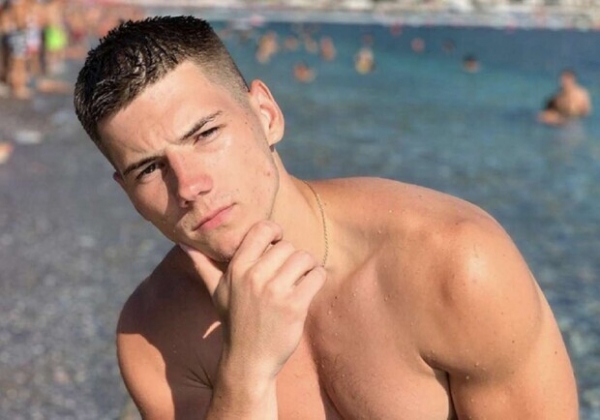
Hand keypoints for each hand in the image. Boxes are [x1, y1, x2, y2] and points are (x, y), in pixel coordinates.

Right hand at [181, 220, 326, 381]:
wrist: (248, 360)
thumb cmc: (234, 322)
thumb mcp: (216, 292)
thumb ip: (203, 266)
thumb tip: (184, 245)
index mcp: (237, 268)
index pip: (262, 229)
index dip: (275, 232)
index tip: (278, 243)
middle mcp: (255, 276)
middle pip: (288, 246)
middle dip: (292, 257)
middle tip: (289, 272)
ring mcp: (275, 291)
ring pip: (304, 258)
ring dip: (307, 267)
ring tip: (300, 279)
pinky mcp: (294, 305)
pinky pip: (317, 276)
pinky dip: (317, 278)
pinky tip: (309, 288)